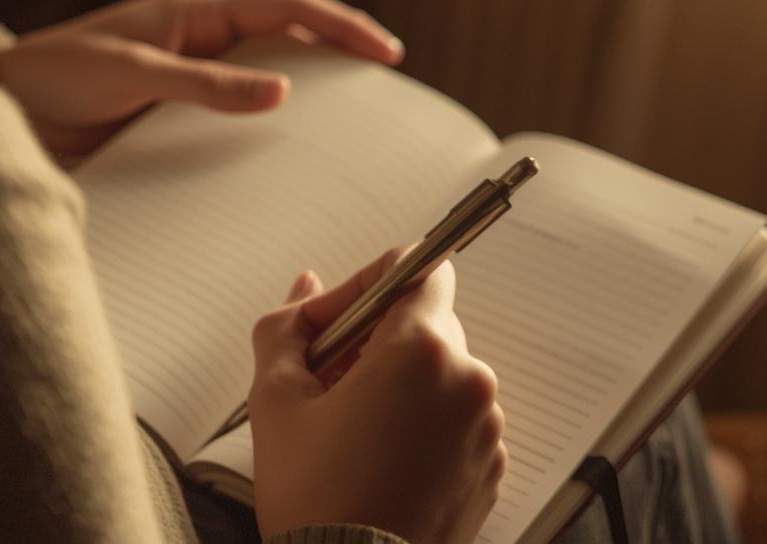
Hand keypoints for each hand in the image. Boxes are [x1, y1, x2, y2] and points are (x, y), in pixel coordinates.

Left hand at [0, 0, 403, 156]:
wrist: (11, 109)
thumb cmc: (59, 75)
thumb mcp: (131, 73)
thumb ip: (202, 83)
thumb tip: (281, 91)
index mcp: (194, 8)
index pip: (286, 3)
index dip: (339, 22)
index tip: (383, 50)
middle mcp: (201, 32)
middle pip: (289, 29)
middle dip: (339, 46)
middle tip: (384, 80)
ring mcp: (193, 68)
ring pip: (270, 66)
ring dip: (311, 82)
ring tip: (354, 113)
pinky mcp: (180, 106)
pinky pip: (241, 105)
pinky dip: (273, 117)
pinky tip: (291, 144)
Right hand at [249, 247, 506, 543]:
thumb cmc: (318, 500)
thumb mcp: (276, 401)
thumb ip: (286, 329)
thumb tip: (304, 292)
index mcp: (421, 350)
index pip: (416, 265)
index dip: (366, 282)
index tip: (335, 320)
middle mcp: (468, 380)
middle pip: (423, 322)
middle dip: (371, 340)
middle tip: (324, 379)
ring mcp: (486, 427)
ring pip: (439, 374)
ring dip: (396, 385)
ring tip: (347, 429)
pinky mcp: (490, 467)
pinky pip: (455, 421)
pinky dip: (421, 425)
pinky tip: (377, 458)